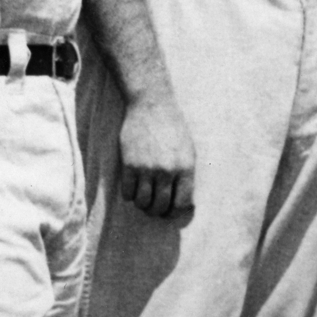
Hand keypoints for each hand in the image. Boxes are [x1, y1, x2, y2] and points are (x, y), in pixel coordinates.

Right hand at [117, 95, 195, 218]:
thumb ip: (186, 174)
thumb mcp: (188, 150)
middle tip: (154, 208)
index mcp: (186, 168)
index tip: (170, 211)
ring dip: (142, 205)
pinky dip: (129, 195)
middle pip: (161, 206)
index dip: (176, 211)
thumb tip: (183, 200)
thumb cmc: (172, 127)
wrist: (152, 105)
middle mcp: (167, 171)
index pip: (182, 203)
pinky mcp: (129, 164)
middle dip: (157, 211)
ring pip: (143, 202)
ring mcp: (147, 168)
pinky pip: (127, 192)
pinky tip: (132, 189)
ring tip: (143, 200)